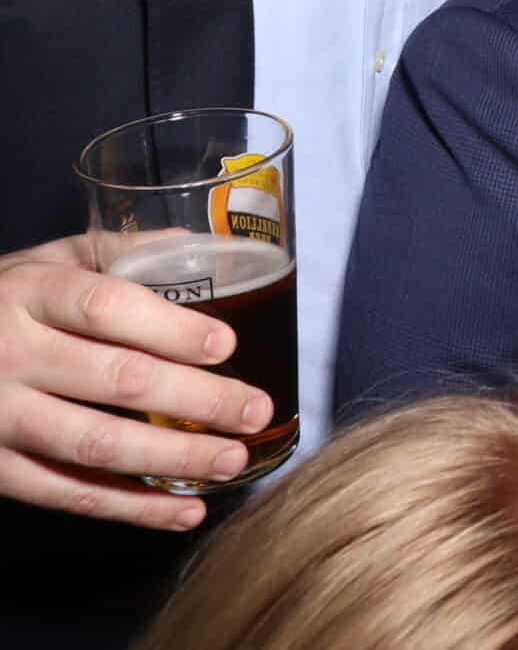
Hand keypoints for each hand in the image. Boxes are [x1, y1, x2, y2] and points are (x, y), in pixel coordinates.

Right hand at [0, 234, 277, 528]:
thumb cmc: (0, 302)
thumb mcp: (43, 261)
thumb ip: (117, 253)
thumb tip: (203, 244)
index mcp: (29, 294)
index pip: (106, 308)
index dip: (170, 327)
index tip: (226, 344)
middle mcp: (11, 355)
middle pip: (116, 380)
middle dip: (196, 399)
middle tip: (255, 409)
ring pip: (95, 445)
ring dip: (172, 459)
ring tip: (233, 460)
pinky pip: (67, 495)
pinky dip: (130, 509)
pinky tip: (184, 511)